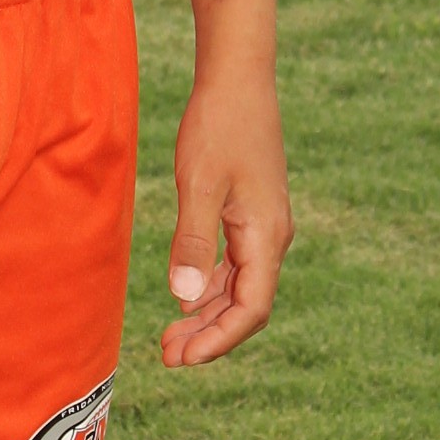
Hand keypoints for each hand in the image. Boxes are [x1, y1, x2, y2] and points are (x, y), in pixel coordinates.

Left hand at [160, 69, 291, 368]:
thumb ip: (192, 242)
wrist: (238, 79)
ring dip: (207, 313)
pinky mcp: (250, 212)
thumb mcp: (199, 184)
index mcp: (266, 237)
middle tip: (167, 357)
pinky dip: (210, 285)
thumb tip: (181, 298)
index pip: (250, 310)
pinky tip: (186, 295)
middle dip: (209, 335)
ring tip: (170, 336)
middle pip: (246, 305)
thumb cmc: (219, 126)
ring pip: (240, 287)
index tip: (182, 359)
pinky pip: (235, 264)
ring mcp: (263, 225)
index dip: (218, 341)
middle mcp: (272, 237)